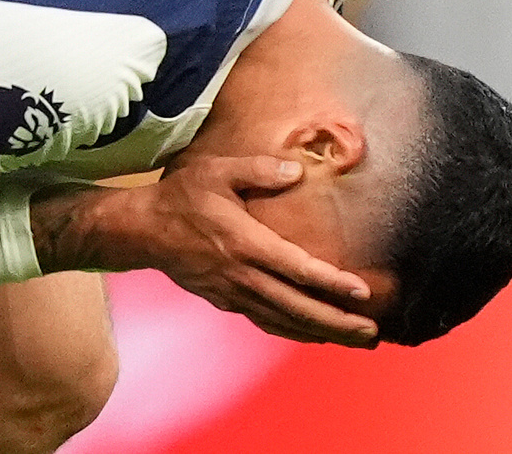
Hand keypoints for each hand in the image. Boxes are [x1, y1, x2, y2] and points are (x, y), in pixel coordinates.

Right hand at [30, 155, 378, 347]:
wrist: (140, 230)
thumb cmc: (179, 198)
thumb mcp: (217, 172)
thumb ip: (258, 170)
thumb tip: (297, 171)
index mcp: (245, 244)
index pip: (297, 269)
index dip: (331, 283)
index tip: (362, 293)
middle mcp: (243, 276)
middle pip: (297, 308)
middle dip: (337, 324)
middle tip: (371, 335)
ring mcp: (233, 293)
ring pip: (284, 322)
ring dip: (320, 334)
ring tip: (353, 341)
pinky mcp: (224, 301)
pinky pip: (266, 321)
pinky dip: (292, 331)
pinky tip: (311, 334)